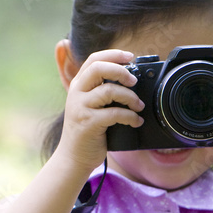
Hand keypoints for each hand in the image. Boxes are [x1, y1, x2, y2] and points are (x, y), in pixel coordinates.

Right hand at [56, 49, 144, 173]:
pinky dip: (130, 116)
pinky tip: (136, 121)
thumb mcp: (89, 106)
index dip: (113, 54)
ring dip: (130, 97)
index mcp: (78, 85)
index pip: (94, 59)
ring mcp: (81, 107)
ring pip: (109, 90)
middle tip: (134, 81)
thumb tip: (130, 79)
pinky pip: (115, 113)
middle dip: (121, 71)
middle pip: (98, 68)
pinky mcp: (88, 123)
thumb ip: (101, 91)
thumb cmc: (87, 131)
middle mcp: (77, 93)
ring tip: (139, 106)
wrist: (73, 157)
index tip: (131, 57)